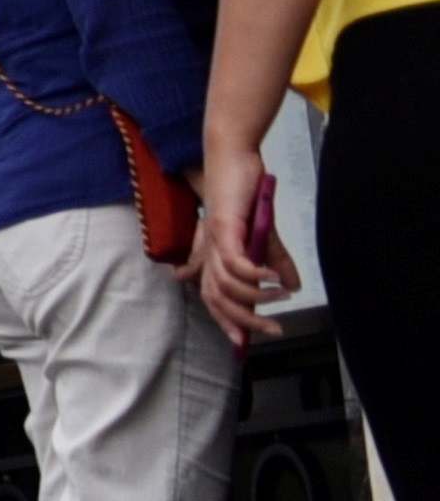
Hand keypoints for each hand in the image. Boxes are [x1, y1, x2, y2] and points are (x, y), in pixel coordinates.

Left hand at [200, 139, 293, 344]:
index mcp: (214, 256)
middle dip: (242, 320)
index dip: (225, 321)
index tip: (242, 342)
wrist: (232, 158)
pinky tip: (273, 279)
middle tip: (272, 331)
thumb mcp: (263, 233)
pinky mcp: (223, 227)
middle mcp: (209, 252)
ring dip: (255, 297)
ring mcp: (214, 240)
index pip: (212, 298)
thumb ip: (273, 260)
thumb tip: (291, 287)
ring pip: (225, 284)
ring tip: (279, 299)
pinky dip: (254, 275)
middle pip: (217, 298)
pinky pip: (235, 262)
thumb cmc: (242, 193)